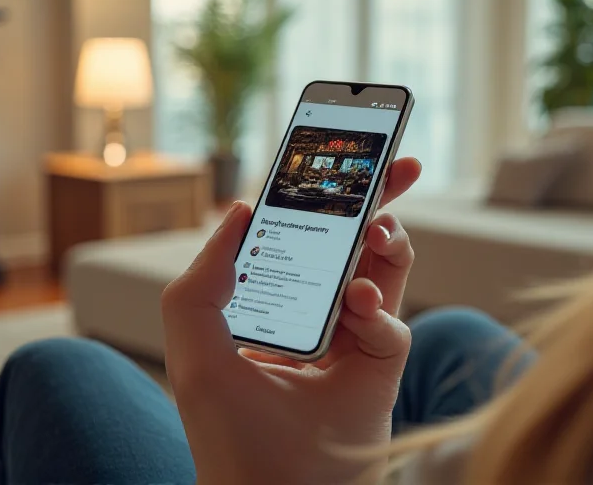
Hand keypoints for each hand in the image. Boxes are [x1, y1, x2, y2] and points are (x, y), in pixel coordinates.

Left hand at [162, 158, 420, 484]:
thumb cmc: (227, 433)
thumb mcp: (195, 351)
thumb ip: (201, 281)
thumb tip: (240, 211)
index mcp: (274, 300)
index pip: (299, 235)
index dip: (317, 196)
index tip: (336, 158)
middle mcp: (315, 311)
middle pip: (351, 241)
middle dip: (376, 200)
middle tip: (397, 167)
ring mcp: (351, 336)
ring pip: (384, 270)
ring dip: (388, 242)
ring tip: (377, 232)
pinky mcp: (380, 366)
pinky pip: (392, 324)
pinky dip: (380, 310)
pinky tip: (359, 310)